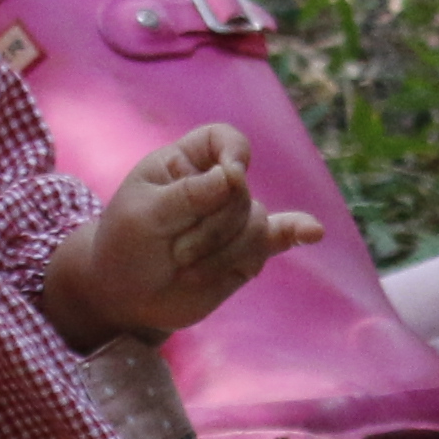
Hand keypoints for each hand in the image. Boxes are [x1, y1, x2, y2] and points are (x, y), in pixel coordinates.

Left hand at [45, 123, 320, 347]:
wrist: (126, 298)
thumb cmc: (125, 247)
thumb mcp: (143, 217)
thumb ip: (188, 195)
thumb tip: (234, 174)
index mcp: (185, 164)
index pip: (222, 139)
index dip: (233, 152)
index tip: (230, 174)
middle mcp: (216, 187)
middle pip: (241, 193)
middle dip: (210, 227)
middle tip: (174, 250)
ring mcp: (234, 221)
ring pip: (255, 225)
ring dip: (220, 253)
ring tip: (185, 269)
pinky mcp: (248, 252)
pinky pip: (280, 238)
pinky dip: (297, 233)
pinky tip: (313, 233)